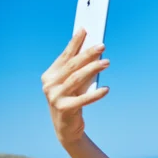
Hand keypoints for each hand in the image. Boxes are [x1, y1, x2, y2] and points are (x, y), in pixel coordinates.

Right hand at [41, 29, 109, 144]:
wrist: (66, 128)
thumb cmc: (72, 101)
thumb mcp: (74, 85)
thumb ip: (79, 70)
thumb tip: (93, 52)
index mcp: (50, 75)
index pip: (65, 56)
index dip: (75, 42)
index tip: (85, 29)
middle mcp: (50, 84)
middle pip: (72, 66)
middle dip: (87, 54)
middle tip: (102, 46)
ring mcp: (55, 97)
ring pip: (77, 79)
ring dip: (93, 69)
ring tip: (107, 62)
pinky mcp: (64, 109)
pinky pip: (83, 99)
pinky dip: (95, 94)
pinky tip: (107, 89)